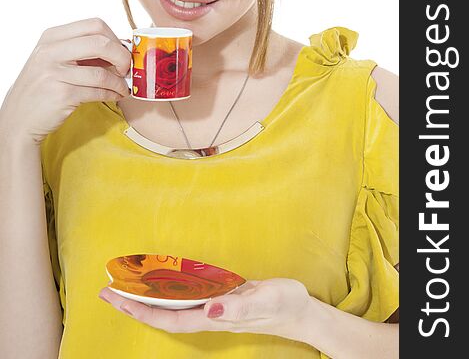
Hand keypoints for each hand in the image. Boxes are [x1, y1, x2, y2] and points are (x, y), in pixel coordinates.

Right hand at [0, 17, 130, 144]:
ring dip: (119, 82)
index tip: (122, 52)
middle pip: (101, 42)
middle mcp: (50, 51)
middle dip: (122, 56)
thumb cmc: (43, 88)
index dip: (115, 38)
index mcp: (51, 37)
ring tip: (123, 87)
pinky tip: (115, 95)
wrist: (19, 119)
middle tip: (126, 69)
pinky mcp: (62, 95)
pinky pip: (98, 91)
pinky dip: (112, 94)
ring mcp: (54, 73)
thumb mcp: (55, 60)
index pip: (94, 25)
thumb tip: (122, 47)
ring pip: (102, 72)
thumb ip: (82, 50)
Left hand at [98, 278, 310, 339]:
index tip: (117, 298)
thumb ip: (240, 305)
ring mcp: (214, 307)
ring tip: (126, 284)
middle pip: (164, 314)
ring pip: (173, 306)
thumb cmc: (284, 305)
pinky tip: (163, 280)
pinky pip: (187, 296)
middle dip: (134, 304)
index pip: (169, 318)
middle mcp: (209, 314)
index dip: (141, 310)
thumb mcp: (266, 300)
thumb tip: (211, 308)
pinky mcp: (222, 297)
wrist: (300, 311)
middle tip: (107, 291)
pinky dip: (170, 289)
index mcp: (215, 317)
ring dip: (148, 297)